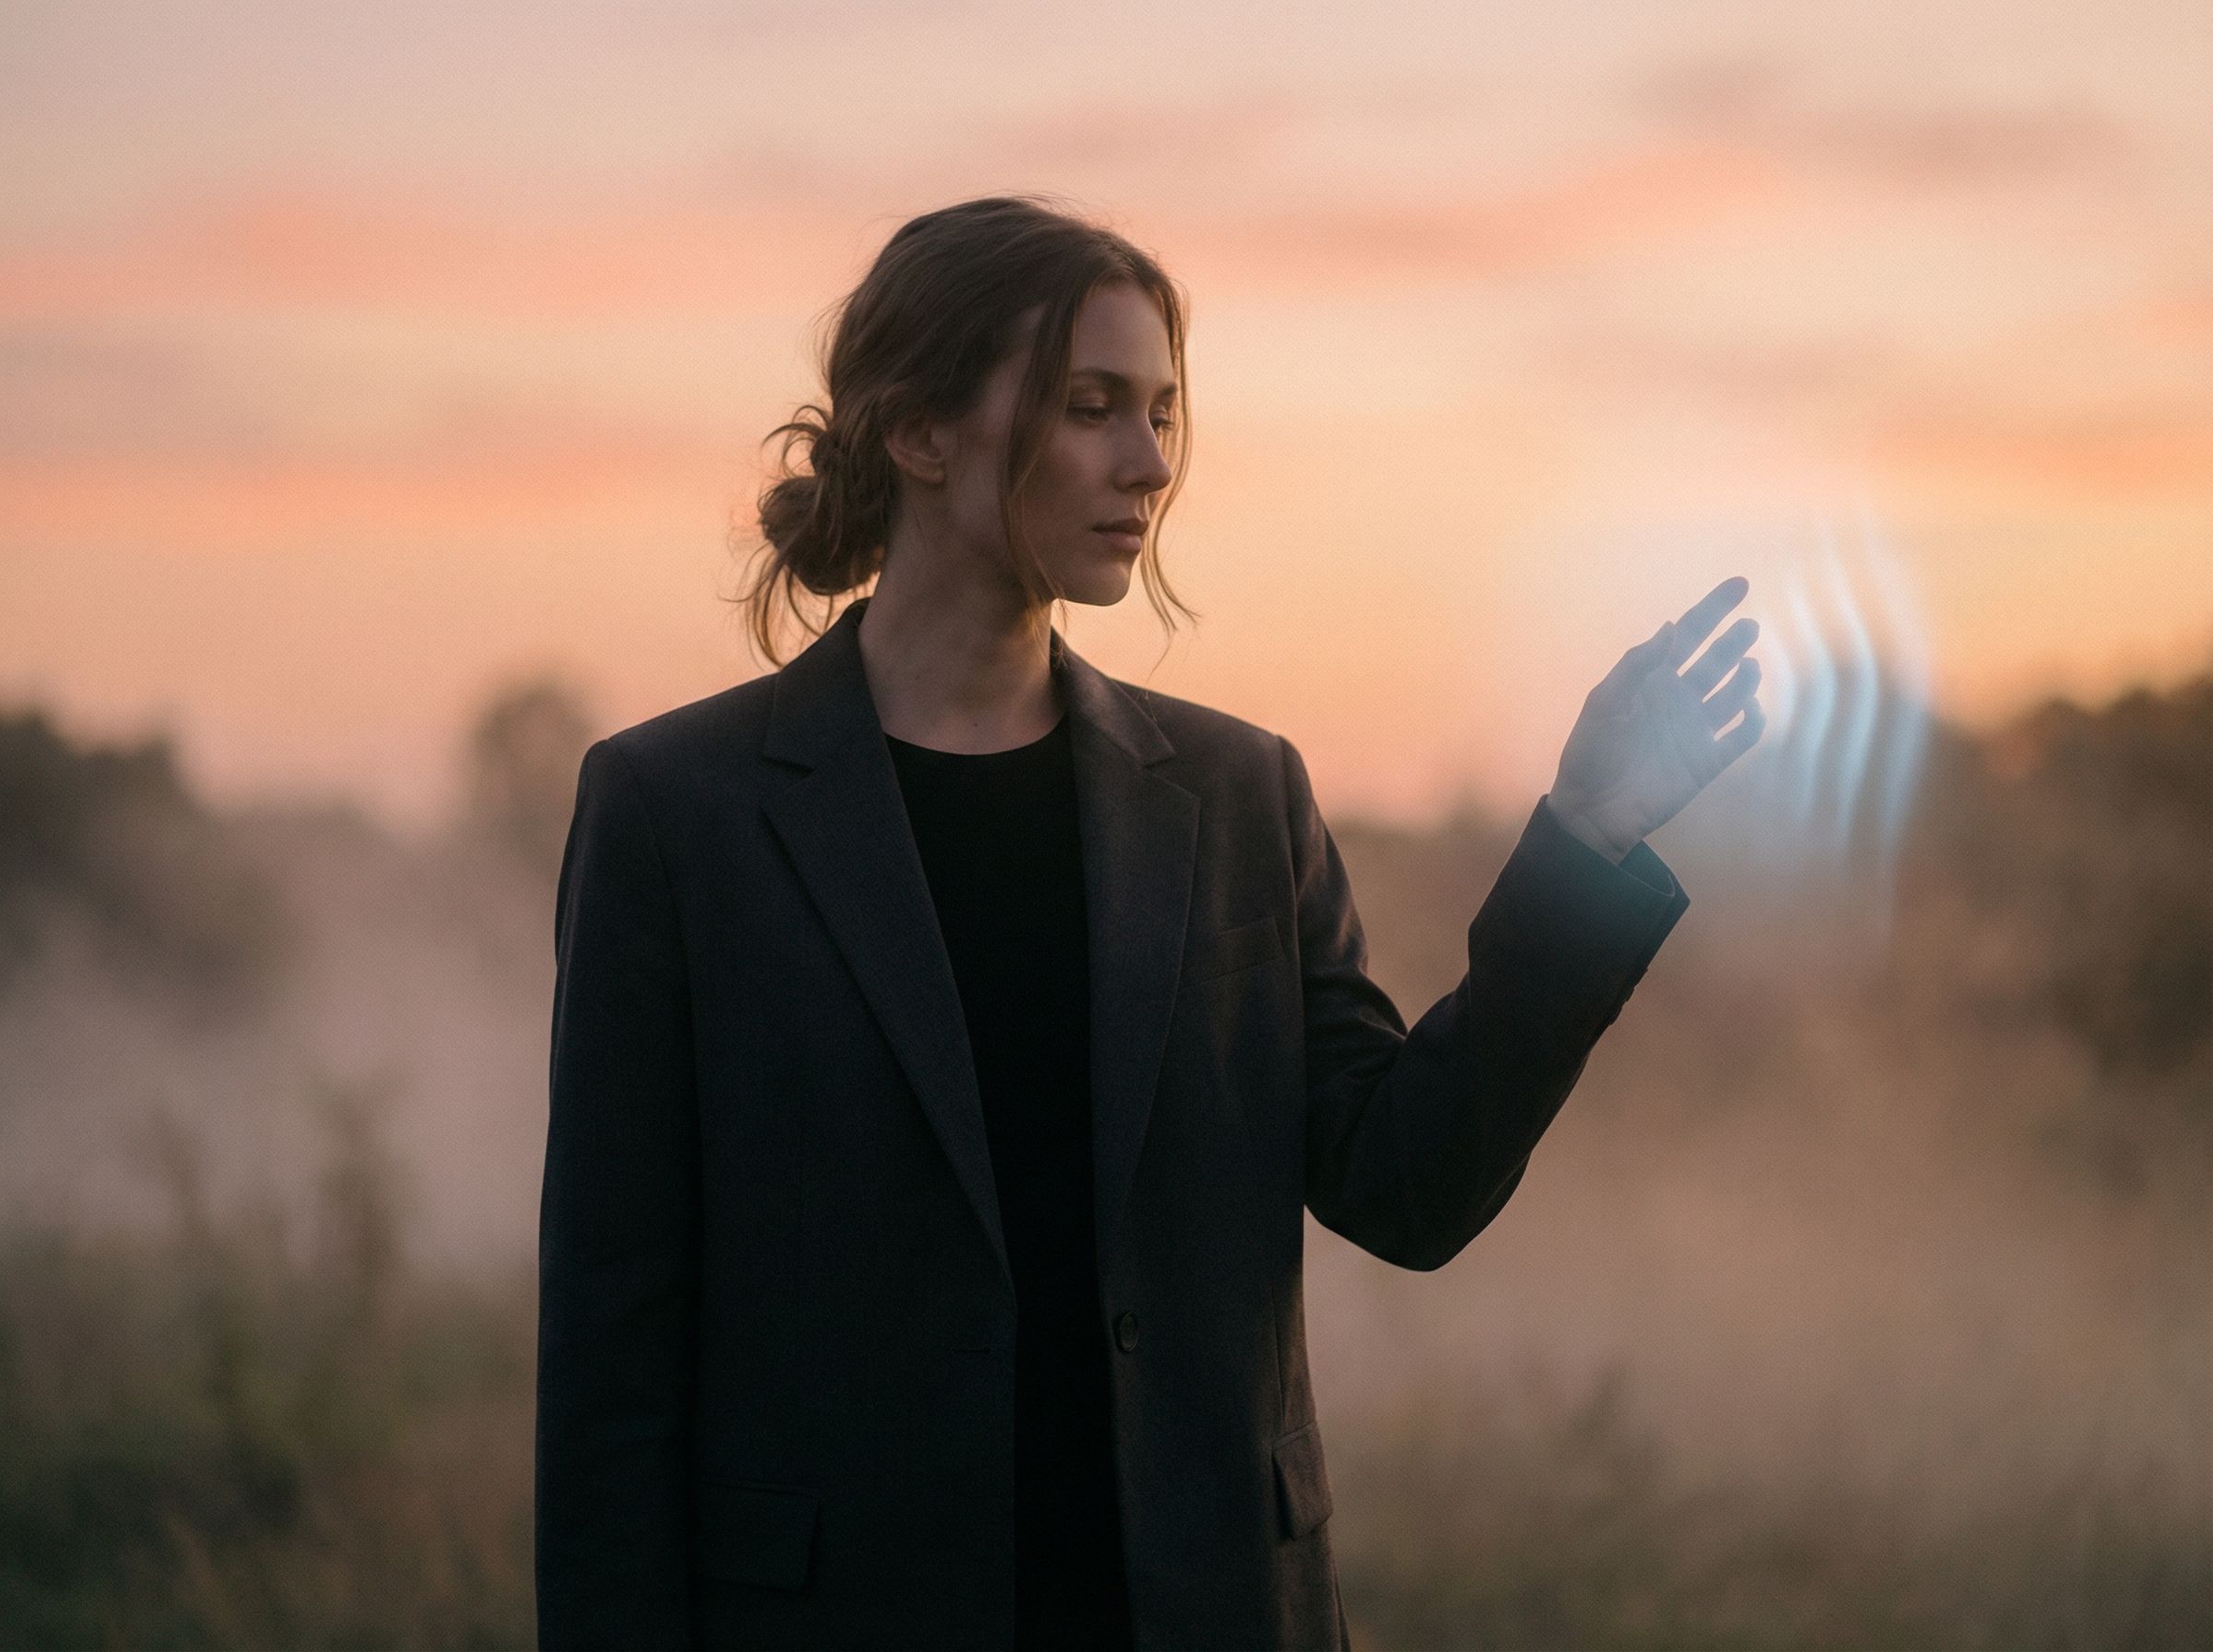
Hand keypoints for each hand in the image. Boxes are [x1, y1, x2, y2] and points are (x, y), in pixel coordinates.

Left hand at [1546, 575, 1766, 861]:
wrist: (1594, 811)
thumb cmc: (1590, 754)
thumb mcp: (1604, 703)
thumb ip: (1636, 665)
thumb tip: (1671, 627)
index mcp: (1651, 680)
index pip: (1688, 635)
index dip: (1713, 609)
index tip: (1739, 585)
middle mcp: (1678, 699)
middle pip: (1716, 660)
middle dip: (1733, 641)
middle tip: (1746, 627)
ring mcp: (1696, 729)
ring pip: (1734, 693)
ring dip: (1745, 677)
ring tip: (1747, 666)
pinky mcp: (1709, 761)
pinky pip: (1741, 736)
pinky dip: (1753, 719)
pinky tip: (1748, 707)